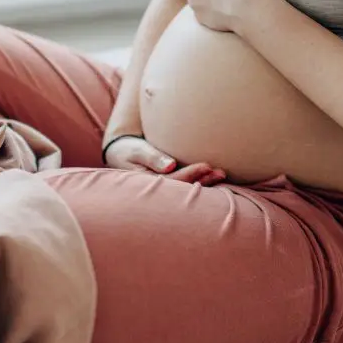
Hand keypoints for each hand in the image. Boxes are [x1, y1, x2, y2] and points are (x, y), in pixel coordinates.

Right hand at [103, 135, 227, 185]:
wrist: (121, 155)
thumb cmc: (128, 151)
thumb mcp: (137, 151)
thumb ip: (152, 157)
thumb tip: (170, 165)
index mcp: (147, 184)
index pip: (173, 181)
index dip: (190, 174)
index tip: (206, 165)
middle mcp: (158, 191)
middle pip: (183, 189)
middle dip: (203, 181)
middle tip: (220, 172)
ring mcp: (164, 190)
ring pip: (187, 189)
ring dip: (205, 182)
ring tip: (221, 174)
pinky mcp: (169, 186)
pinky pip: (186, 186)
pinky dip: (201, 181)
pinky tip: (214, 177)